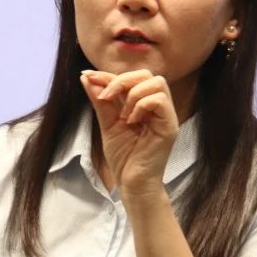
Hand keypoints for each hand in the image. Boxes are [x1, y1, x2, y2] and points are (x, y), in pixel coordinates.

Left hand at [80, 69, 178, 196]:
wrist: (131, 183)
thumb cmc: (123, 157)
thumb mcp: (107, 124)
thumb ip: (100, 101)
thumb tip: (87, 78)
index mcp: (142, 104)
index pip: (131, 78)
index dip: (108, 75)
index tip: (88, 77)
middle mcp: (157, 106)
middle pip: (146, 74)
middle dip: (121, 80)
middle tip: (105, 97)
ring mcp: (165, 115)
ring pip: (157, 83)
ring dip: (133, 94)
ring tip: (123, 116)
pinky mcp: (170, 125)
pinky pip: (160, 100)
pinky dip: (142, 106)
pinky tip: (131, 121)